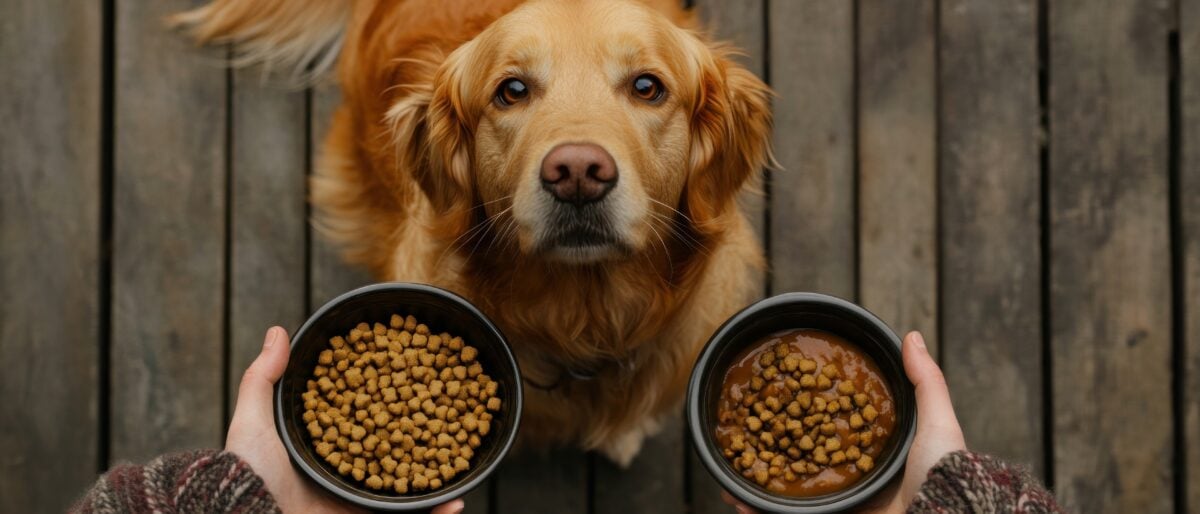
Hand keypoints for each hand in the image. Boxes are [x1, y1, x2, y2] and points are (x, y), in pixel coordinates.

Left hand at [226, 326, 466, 513]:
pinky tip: (456, 505)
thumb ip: (263, 378)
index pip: (365, 416)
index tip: (415, 377)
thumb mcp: (253, 421)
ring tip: (463, 460)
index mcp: (324, 447)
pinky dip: (438, 513)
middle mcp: (345, 473)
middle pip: (393, 448)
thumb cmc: (250, 474)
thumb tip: (278, 331)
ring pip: (409, 483)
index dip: (390, 398)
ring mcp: (359, 499)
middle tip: (449, 418)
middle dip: (424, 435)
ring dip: (439, 473)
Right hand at [721, 331, 965, 512]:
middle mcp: (853, 478)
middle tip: (744, 438)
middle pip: (801, 460)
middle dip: (769, 452)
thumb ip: (925, 381)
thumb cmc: (941, 473)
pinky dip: (760, 513)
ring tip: (731, 476)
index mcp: (874, 454)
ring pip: (788, 492)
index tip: (777, 401)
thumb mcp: (936, 422)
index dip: (801, 416)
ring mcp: (840, 503)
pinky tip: (740, 503)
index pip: (829, 430)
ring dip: (756, 482)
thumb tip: (911, 335)